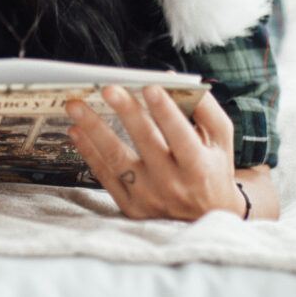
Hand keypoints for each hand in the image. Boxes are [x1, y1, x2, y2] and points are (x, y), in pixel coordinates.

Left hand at [65, 87, 246, 221]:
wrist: (207, 217)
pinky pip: (104, 176)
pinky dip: (88, 152)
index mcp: (199, 166)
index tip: (149, 86)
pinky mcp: (131, 207)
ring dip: (93, 130)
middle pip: (146, 143)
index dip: (165, 111)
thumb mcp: (220, 139)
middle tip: (108, 88)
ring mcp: (150, 198)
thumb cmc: (212, 167)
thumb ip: (203, 107)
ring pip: (116, 160)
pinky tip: (76, 130)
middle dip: (126, 113)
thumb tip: (172, 80)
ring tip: (75, 106)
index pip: (181, 135)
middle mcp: (174, 184)